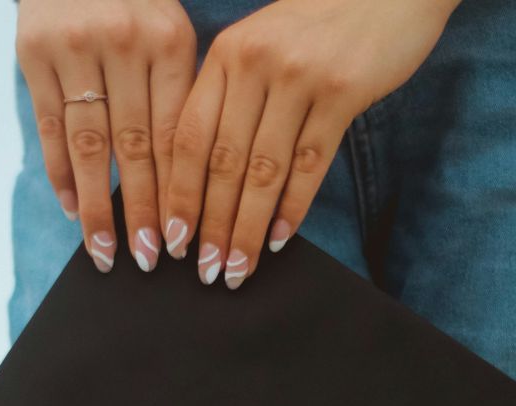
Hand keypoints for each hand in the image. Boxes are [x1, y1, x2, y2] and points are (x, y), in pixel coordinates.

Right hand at [16, 0, 196, 272]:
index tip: (181, 240)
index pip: (173, 135)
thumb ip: (176, 96)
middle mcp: (122, 43)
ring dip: (96, 207)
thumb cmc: (135, 1)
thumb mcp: (170, 34)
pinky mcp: (34, 54)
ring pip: (88, 146)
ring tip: (104, 251)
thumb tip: (182, 185)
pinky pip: (50, 129)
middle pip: (133, 148)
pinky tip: (73, 209)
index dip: (176, 194)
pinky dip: (60, 175)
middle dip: (141, 212)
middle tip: (148, 260)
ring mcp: (74, 48)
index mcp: (168, 40)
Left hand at [162, 0, 459, 287]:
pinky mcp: (342, 91)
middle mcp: (256, 63)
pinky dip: (292, 208)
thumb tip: (207, 180)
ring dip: (248, 229)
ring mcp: (299, 76)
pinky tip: (279, 239)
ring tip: (238, 268)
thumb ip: (233, 99)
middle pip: (223, 162)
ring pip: (263, 171)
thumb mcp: (261, 47)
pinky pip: (309, 164)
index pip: (188, 137)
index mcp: (225, 55)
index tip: (173, 239)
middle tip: (205, 270)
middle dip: (211, 225)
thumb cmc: (319, 24)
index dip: (179, 196)